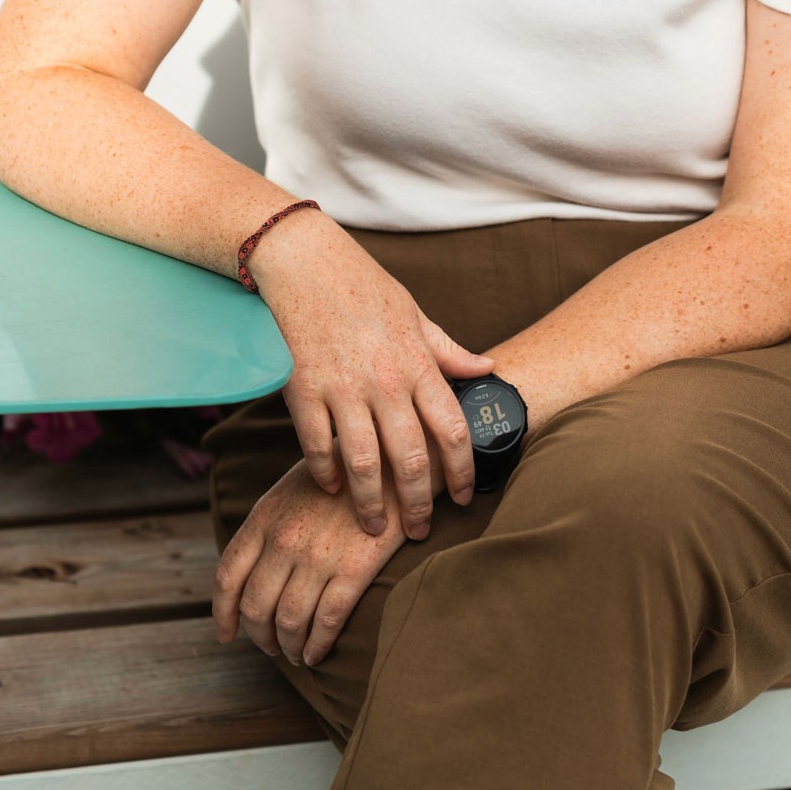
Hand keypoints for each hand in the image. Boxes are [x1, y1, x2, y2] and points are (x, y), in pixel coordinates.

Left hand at [212, 458, 407, 669]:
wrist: (395, 462)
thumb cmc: (344, 476)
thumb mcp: (294, 488)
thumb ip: (271, 525)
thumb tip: (253, 571)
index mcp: (265, 516)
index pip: (228, 576)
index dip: (224, 613)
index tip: (228, 634)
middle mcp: (285, 538)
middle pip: (255, 607)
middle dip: (260, 637)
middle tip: (271, 647)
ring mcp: (318, 555)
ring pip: (288, 622)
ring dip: (288, 647)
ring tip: (295, 655)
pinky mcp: (354, 569)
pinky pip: (326, 623)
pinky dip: (317, 646)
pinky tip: (317, 654)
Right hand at [247, 205, 492, 540]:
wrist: (303, 259)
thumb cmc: (362, 285)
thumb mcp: (414, 312)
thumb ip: (447, 349)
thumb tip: (487, 368)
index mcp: (417, 362)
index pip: (451, 429)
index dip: (461, 470)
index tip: (464, 497)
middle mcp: (384, 380)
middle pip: (409, 458)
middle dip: (417, 503)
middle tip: (419, 530)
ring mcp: (342, 387)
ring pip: (363, 463)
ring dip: (370, 502)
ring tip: (375, 527)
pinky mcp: (303, 390)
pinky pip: (317, 446)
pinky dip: (325, 473)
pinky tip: (331, 488)